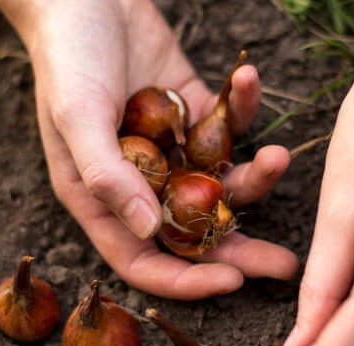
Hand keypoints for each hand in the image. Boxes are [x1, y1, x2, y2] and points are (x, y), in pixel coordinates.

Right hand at [0, 0, 297, 299]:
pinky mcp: (193, 110)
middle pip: (192, 232)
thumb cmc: (67, 55)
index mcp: (101, 196)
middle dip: (240, 251)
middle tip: (286, 266)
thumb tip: (146, 229)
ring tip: (279, 157)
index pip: (143, 258)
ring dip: (255, 177)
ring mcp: (170, 147)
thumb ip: (107, 174)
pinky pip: (227, 125)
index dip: (185, 279)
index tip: (233, 282)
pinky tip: (247, 78)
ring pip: (220, 183)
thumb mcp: (76, 115)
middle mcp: (138, 180)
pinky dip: (242, 107)